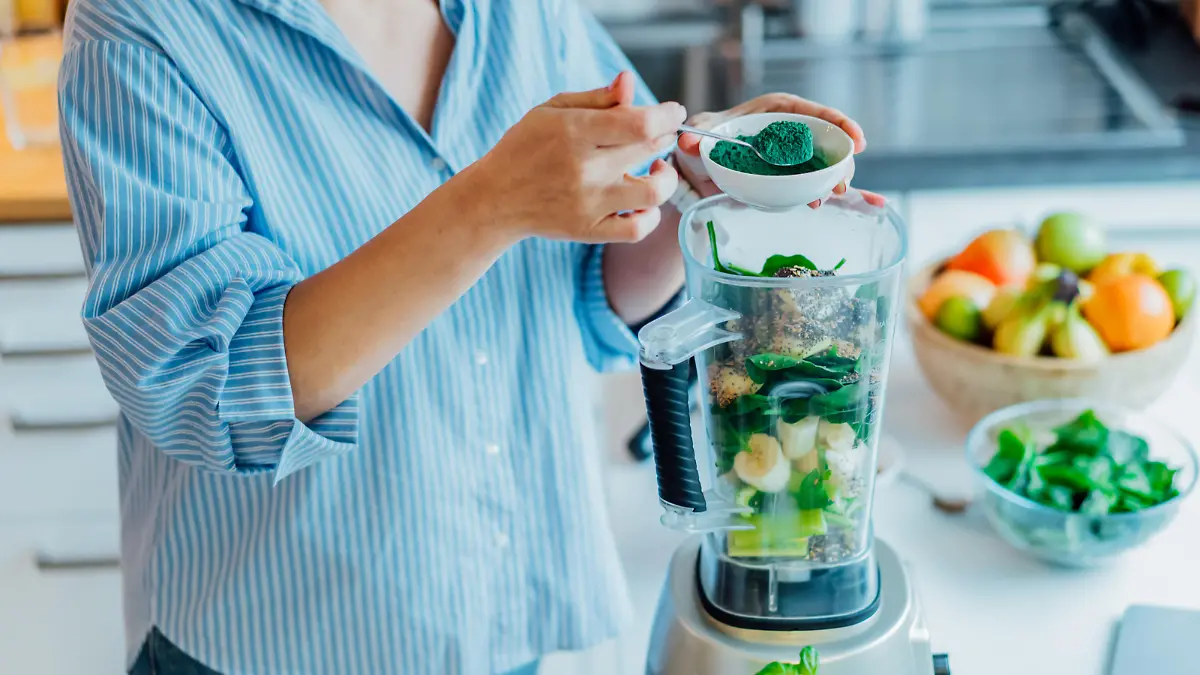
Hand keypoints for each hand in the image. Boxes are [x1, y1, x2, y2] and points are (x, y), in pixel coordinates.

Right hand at [474, 72, 684, 243]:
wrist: (496, 199)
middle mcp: (585, 169)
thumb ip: (597, 98)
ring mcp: (589, 203)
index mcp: (575, 132)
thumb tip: (629, 82)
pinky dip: (651, 215)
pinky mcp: (589, 230)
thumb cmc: (526, 148)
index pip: (640, 123)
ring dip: (667, 177)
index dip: (667, 115)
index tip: (672, 112)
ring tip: (658, 169)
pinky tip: (643, 201)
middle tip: (658, 134)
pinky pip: (637, 229)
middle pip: (649, 149)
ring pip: (654, 192)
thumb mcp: (552, 111)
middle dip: (665, 136)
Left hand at [675, 93, 885, 208]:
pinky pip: (810, 182)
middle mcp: (789, 131)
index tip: (857, 140)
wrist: (696, 167)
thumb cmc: (702, 140)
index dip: (839, 123)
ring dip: (832, 179)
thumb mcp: (700, 135)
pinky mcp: (787, 176)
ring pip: (822, 163)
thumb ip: (695, 137)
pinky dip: (820, 192)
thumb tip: (687, 140)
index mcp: (775, 111)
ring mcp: (791, 156)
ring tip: (830, 196)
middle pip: (826, 140)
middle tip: (841, 182)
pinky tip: (823, 203)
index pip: (813, 112)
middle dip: (841, 159)